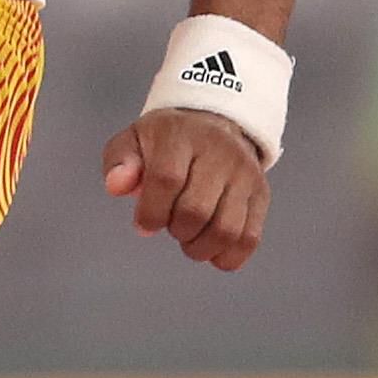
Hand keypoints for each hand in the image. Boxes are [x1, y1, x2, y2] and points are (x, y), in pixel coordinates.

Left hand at [102, 108, 268, 270]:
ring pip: (226, 229)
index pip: (167, 179)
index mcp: (180, 135)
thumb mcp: (134, 139)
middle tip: (169, 225)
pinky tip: (211, 252)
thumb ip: (119, 162)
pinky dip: (228, 256)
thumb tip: (117, 187)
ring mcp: (244, 174)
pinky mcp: (260, 194)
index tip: (144, 224)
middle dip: (175, 230)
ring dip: (200, 248)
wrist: (215, 122)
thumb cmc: (166, 140)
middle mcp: (218, 152)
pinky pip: (250, 237)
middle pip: (196, 209)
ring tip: (188, 240)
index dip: (152, 211)